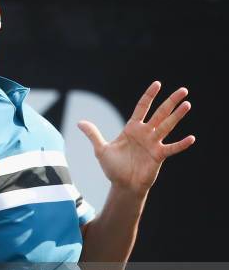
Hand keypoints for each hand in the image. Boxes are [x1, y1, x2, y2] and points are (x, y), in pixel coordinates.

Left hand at [78, 81, 194, 195]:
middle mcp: (145, 133)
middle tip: (183, 90)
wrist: (122, 185)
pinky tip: (191, 138)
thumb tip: (80, 122)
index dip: (149, 96)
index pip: (142, 107)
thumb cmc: (113, 168)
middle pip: (160, 113)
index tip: (157, 84)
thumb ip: (93, 134)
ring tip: (187, 104)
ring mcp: (153, 144)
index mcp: (132, 128)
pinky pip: (171, 148)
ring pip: (167, 126)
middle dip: (170, 102)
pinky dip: (181, 144)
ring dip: (177, 116)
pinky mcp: (158, 156)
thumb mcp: (101, 149)